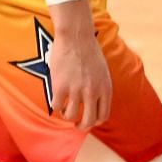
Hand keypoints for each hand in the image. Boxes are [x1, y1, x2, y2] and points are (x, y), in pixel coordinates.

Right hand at [47, 15, 111, 129]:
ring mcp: (76, 90)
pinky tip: (57, 101)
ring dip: (68, 116)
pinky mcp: (60, 86)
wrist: (76, 35)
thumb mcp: (103, 72)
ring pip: (72, 116)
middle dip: (82, 126)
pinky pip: (57, 106)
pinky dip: (56, 107)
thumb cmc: (89, 51)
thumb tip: (96, 104)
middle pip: (89, 121)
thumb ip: (101, 88)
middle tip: (77, 124)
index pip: (103, 116)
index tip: (89, 118)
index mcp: (105, 89)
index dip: (95, 121)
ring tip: (65, 111)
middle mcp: (92, 92)